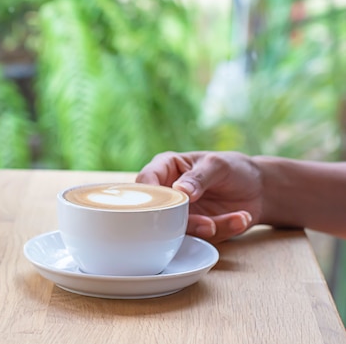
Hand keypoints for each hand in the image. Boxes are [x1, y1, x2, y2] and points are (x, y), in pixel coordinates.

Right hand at [136, 151, 262, 242]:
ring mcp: (178, 214)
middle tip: (209, 223)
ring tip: (237, 218)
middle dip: (185, 221)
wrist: (258, 190)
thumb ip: (198, 177)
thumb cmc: (233, 168)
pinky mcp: (194, 230)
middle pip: (158, 212)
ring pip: (179, 230)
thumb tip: (178, 191)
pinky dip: (223, 231)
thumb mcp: (217, 166)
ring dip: (209, 228)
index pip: (145, 182)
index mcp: (164, 168)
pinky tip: (241, 218)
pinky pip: (202, 238)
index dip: (150, 195)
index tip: (169, 206)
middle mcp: (166, 193)